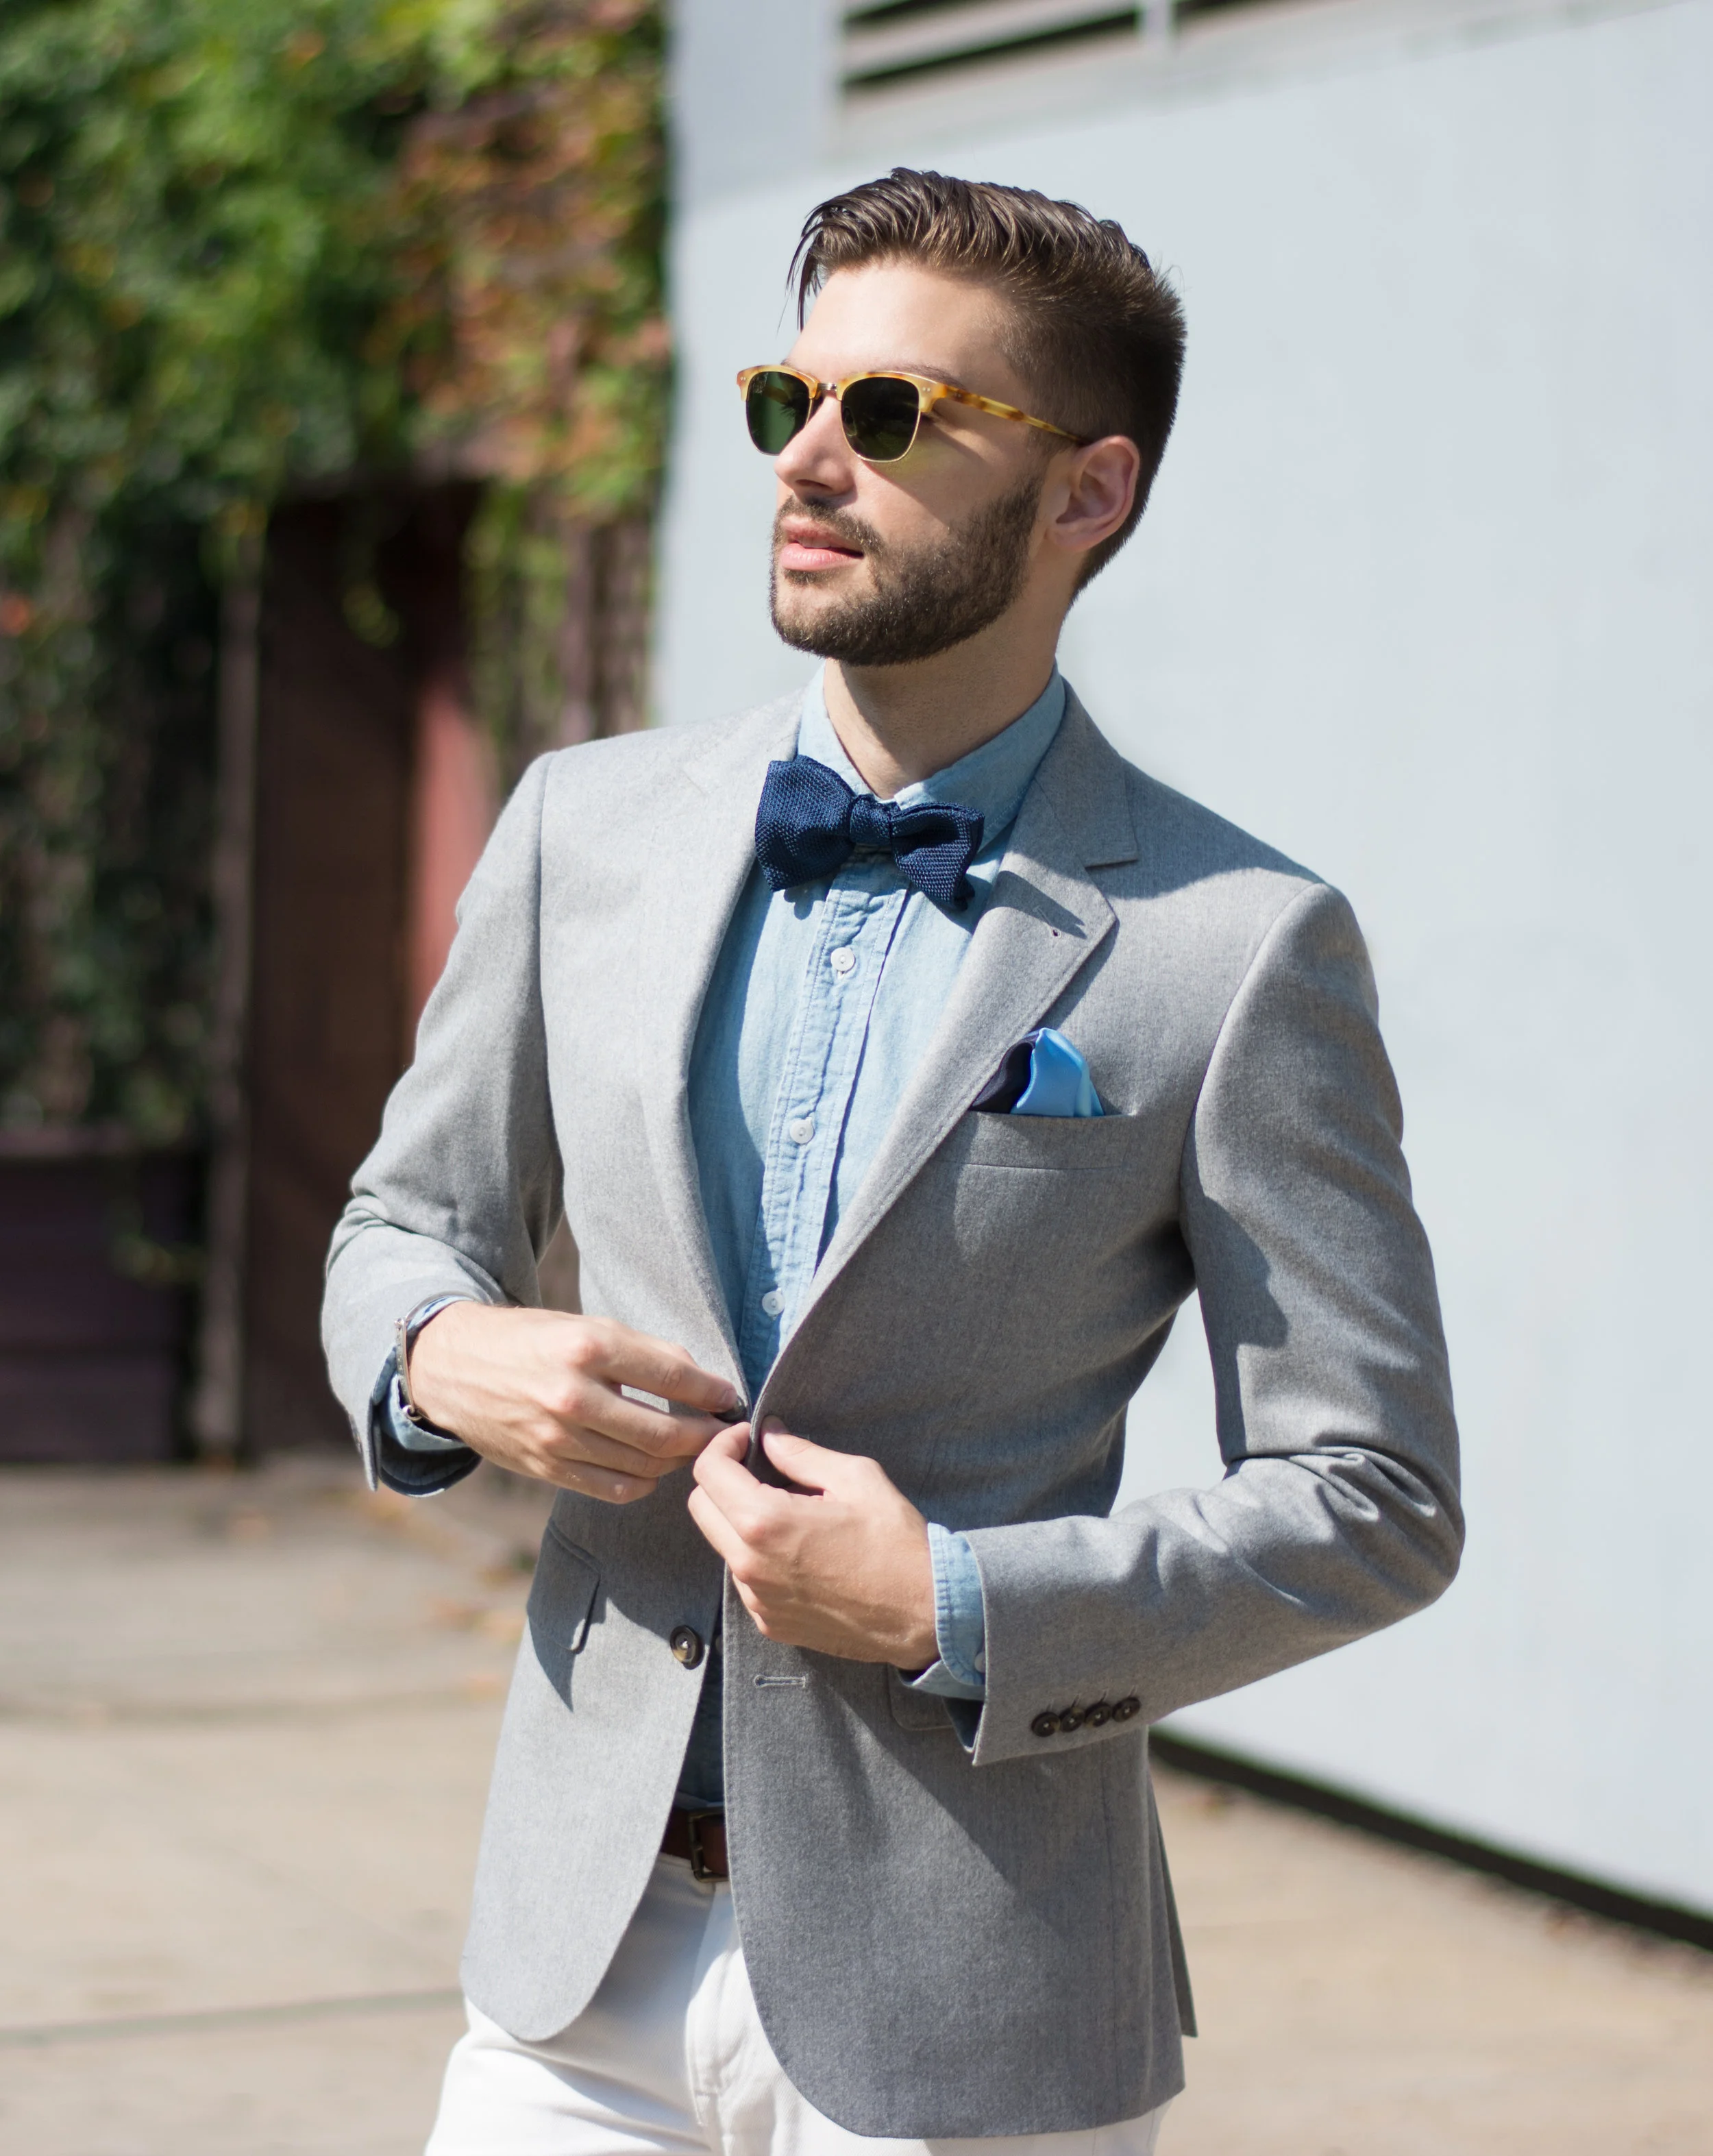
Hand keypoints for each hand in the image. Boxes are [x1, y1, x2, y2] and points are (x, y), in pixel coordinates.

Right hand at [408, 1304, 738, 1502]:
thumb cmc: (531, 1341)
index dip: (712, 1391)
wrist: (454, 1366)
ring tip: (695, 1449)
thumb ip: (643, 1353)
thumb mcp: (585, 1327)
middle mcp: (572, 1396)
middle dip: (706, 1436)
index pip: (672, 1376)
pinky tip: (654, 1468)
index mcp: (587, 1348)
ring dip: (680, 1461)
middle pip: (665, 1432)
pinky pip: (613, 1488)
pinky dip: (644, 1483)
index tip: (730, 1397)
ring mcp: (557, 1439)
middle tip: (725, 1434)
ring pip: (644, 1465)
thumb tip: (702, 1382)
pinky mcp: (545, 1468)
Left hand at [687, 1423, 937, 1666]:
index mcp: (765, 1523)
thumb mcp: (855, 1478)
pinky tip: (796, 1549)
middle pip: (700, 1507)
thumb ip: (801, 1454)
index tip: (749, 1439)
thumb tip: (770, 1435)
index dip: (724, 1444)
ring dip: (737, 1519)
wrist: (924, 1612)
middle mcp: (750, 1565)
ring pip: (721, 1544)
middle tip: (757, 1467)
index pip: (708, 1471)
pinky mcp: (769, 1623)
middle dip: (720, 1479)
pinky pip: (744, 1578)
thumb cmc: (895, 1542)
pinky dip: (756, 1555)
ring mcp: (757, 1599)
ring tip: (784, 1510)